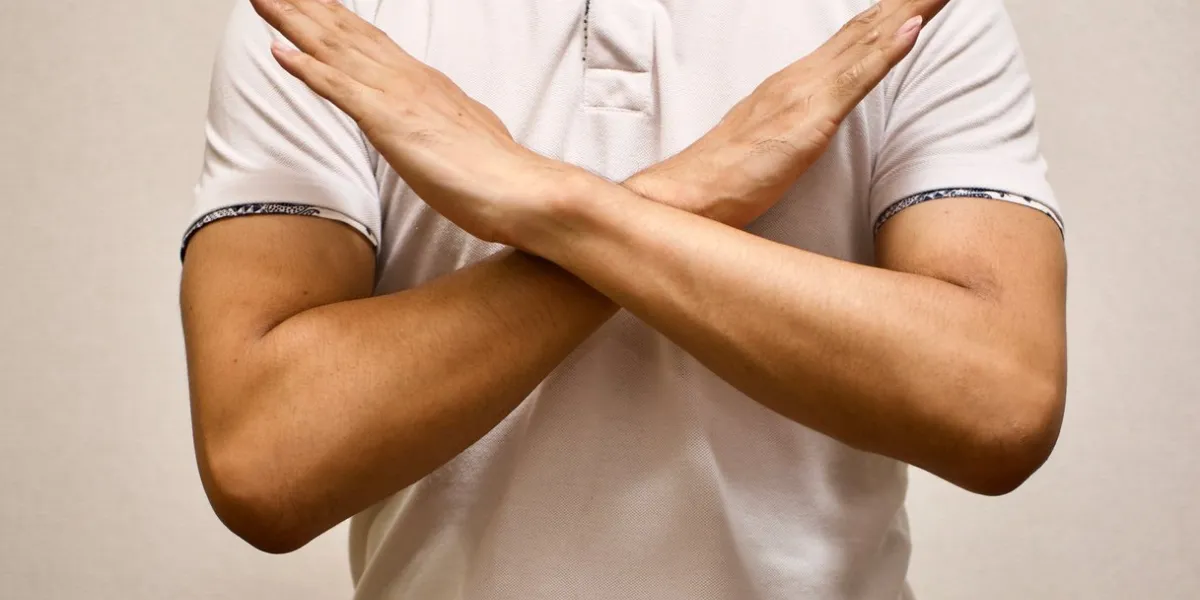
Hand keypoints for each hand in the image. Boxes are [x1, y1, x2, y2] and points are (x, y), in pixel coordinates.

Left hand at [250, 0, 580, 244]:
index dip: (335, 18)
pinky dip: (309, 70)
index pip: (369, 41)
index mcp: (422, 84)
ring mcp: (398, 97)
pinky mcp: (391, 123)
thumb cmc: (495, 175)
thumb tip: (433, 127)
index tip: (310, 0)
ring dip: (294, 21)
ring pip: (336, 49)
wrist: (521, 190)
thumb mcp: (462, 138)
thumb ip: (441, 125)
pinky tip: (280, 53)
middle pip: (345, 33)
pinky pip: (342, 90)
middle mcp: (407, 80)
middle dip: (305, 6)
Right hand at [631, 0, 950, 227]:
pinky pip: (856, 79)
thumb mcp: (770, 145)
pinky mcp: (809, 119)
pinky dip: (887, 50)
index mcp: (795, 83)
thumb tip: (814, 125)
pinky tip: (913, 26)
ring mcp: (806, 94)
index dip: (890, 14)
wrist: (689, 194)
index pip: (853, 38)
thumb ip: (793, 127)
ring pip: (869, 41)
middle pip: (867, 28)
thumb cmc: (724, 177)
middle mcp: (802, 77)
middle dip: (908, 1)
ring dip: (910, 9)